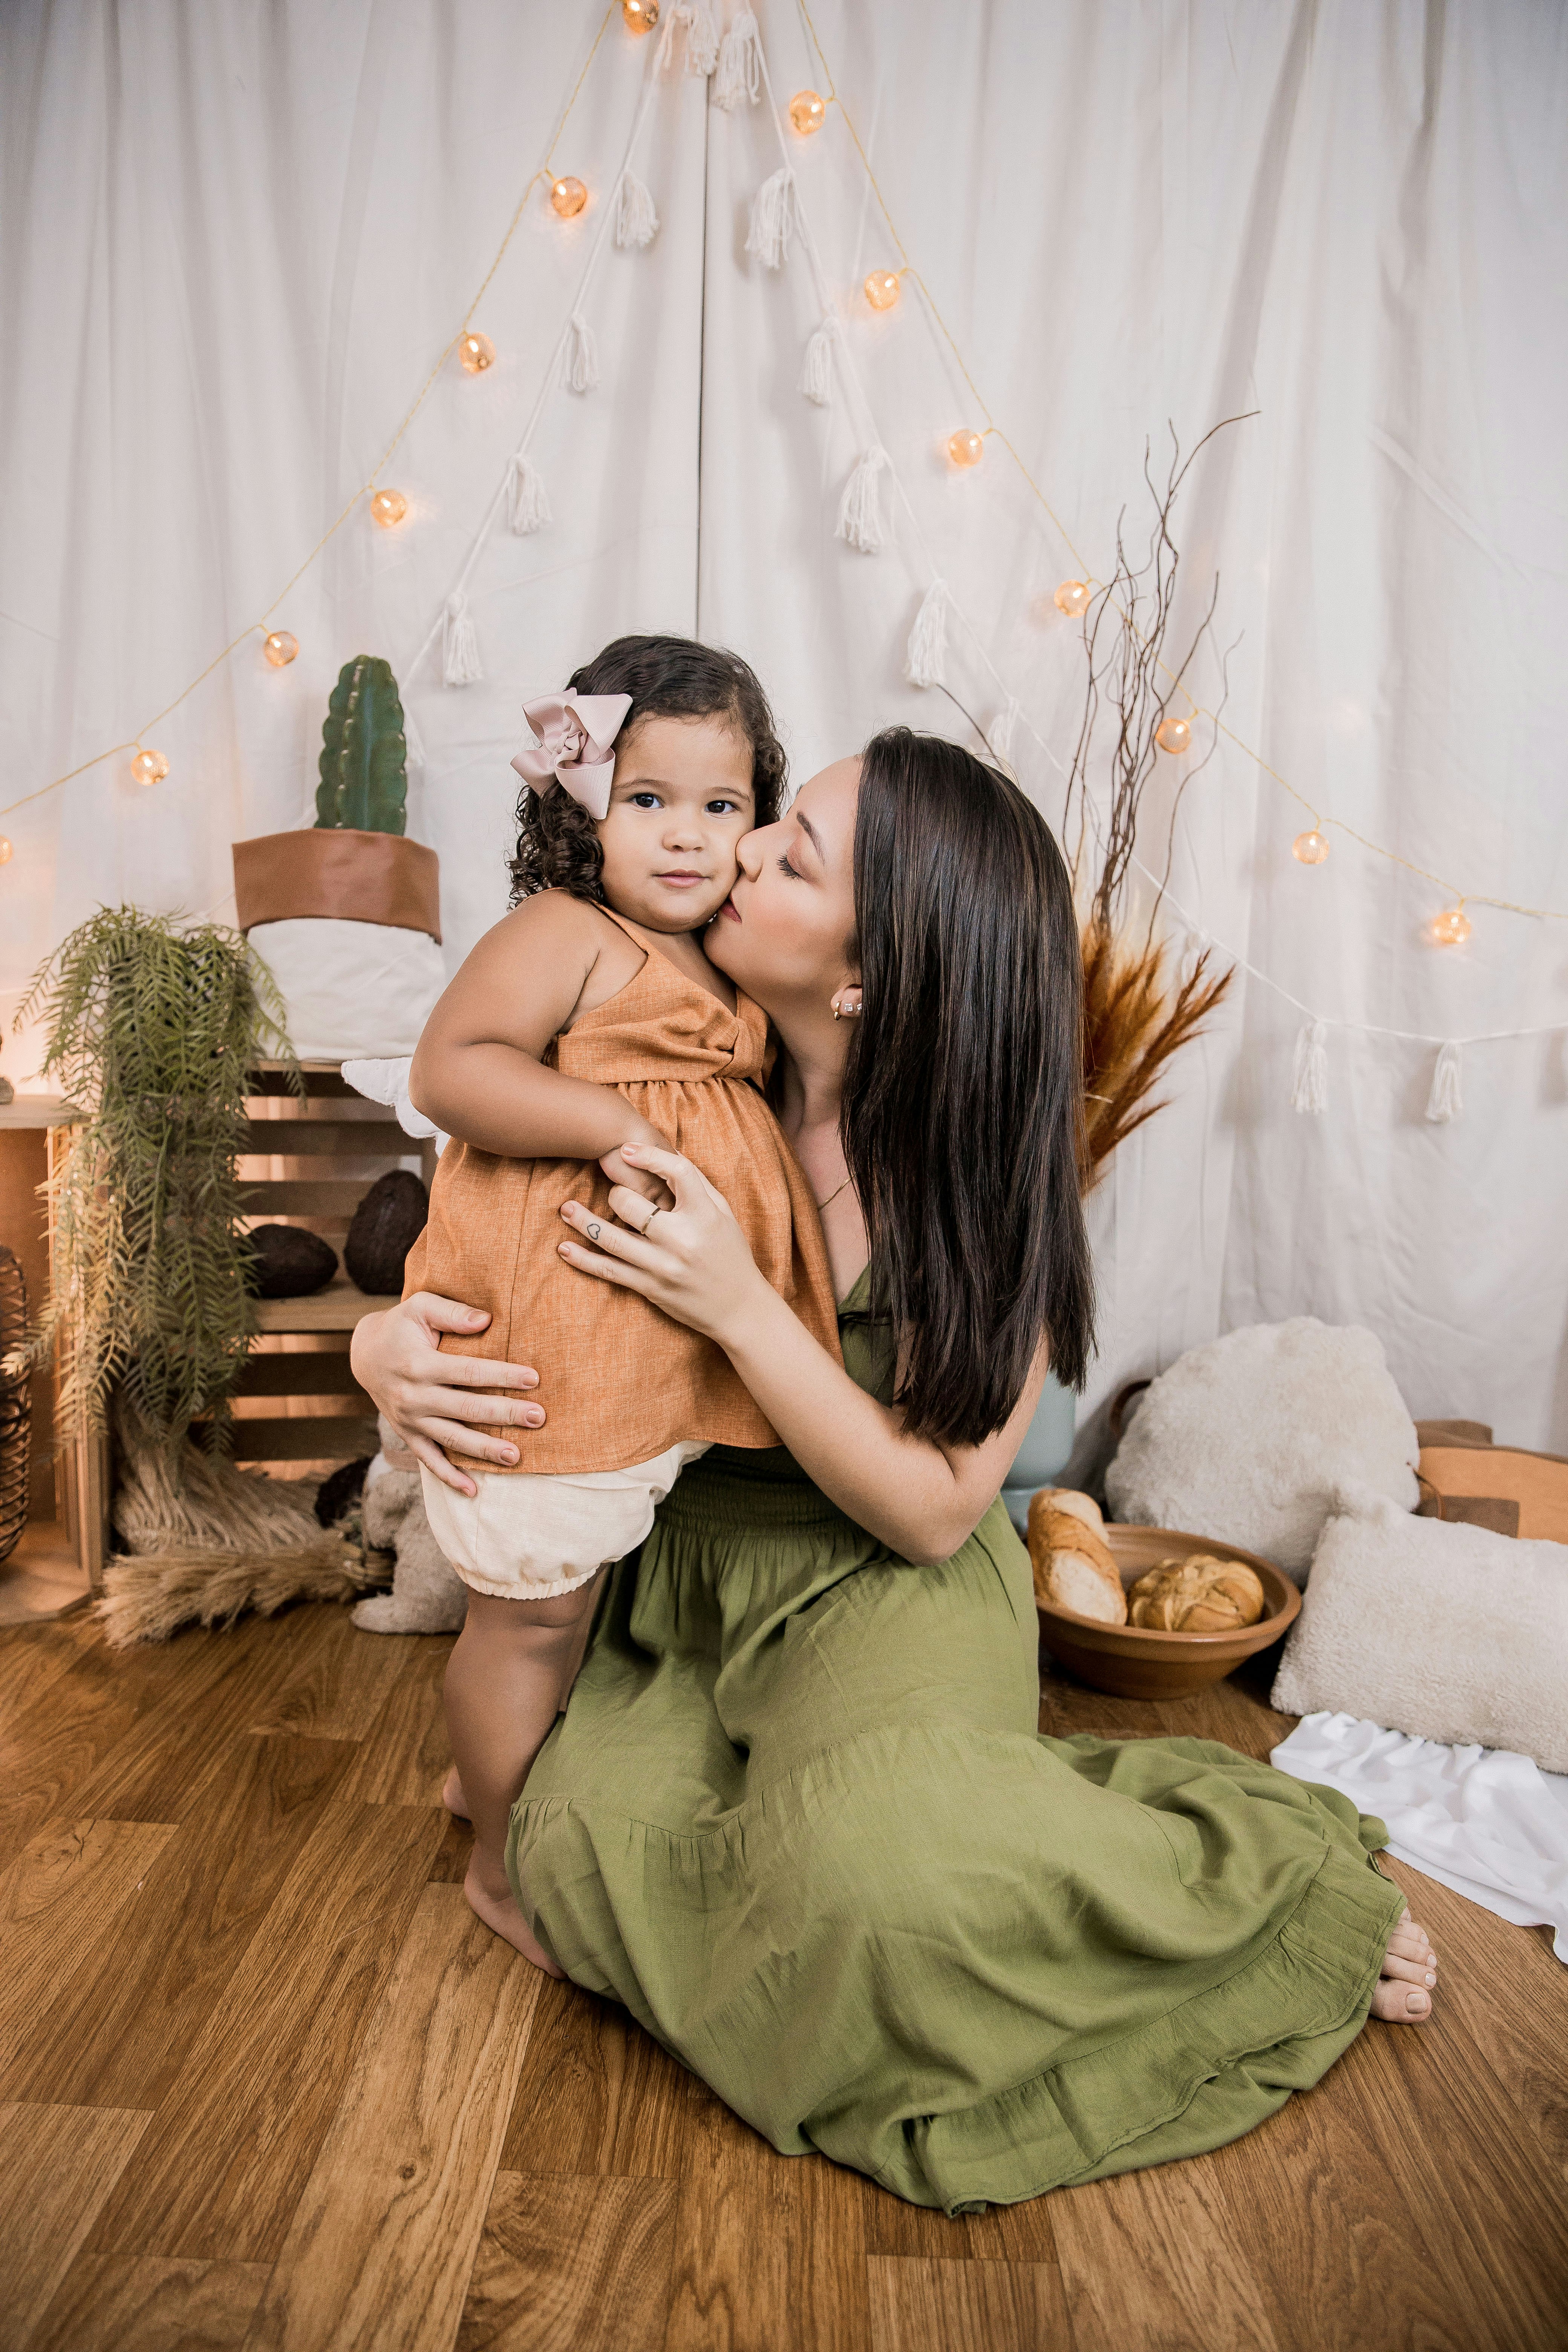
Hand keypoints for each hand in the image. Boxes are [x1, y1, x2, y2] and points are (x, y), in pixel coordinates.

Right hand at [349, 1292, 545, 1495]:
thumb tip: (486, 1320)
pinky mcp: (407, 1435)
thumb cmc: (401, 1326)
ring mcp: (410, 1420)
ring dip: (484, 1450)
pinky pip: (429, 1460)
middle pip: (466, 1409)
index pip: (468, 1372)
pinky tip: (473, 1490)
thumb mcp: (420, 1307)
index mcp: (419, 1364)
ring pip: (451, 1439)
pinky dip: (448, 1477)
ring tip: (515, 1457)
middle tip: (538, 1417)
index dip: (501, 1376)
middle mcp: (413, 1396)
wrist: (364, 1354)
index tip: (533, 1379)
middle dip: (504, 1414)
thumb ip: (452, 1312)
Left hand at [556, 1142, 768, 1345]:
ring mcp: (663, 1266)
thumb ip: (697, 1185)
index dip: (648, 1156)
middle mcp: (683, 1239)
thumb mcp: (724, 1214)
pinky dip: (583, 1260)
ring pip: (611, 1239)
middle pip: (633, 1204)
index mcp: (705, 1215)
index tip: (625, 1149)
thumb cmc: (730, 1254)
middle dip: (616, 1193)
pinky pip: (609, 1271)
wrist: (739, 1308)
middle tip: (613, 1193)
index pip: (677, 1172)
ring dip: (583, 1221)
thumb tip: (665, 1154)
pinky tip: (564, 1249)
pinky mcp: (650, 1288)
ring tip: (565, 1209)